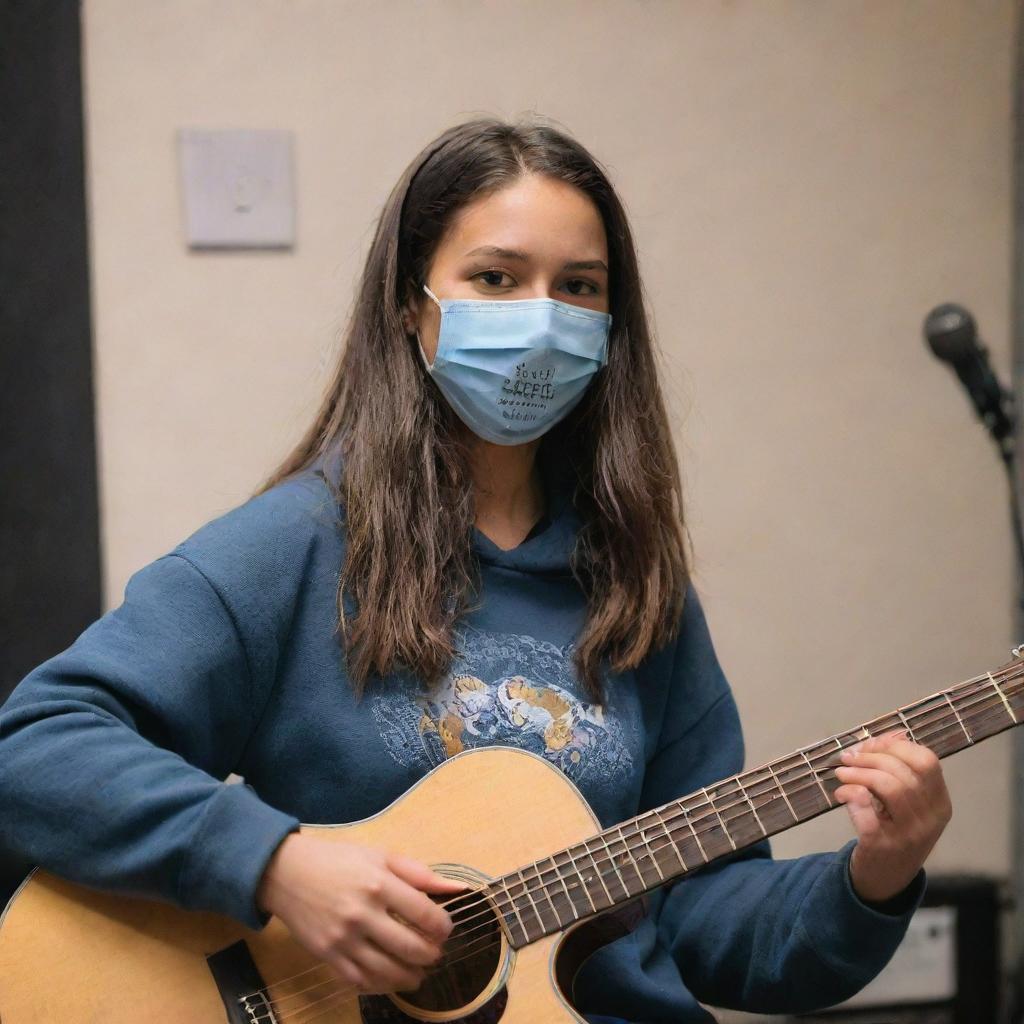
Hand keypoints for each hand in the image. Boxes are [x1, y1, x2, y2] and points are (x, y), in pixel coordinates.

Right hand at [255, 832, 465, 993]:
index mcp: (380, 884)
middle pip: (410, 948)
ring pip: (388, 971)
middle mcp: (363, 913)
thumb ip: (421, 874)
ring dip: (411, 977)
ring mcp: (344, 939)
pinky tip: (391, 978)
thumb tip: (459, 888)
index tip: (444, 929)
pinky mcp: (328, 956)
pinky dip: (382, 985)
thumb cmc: (340, 860)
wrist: (288, 874)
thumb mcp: (381, 856)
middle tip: (435, 953)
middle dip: (431, 955)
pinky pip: (361, 981)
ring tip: (419, 972)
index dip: (443, 927)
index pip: (426, 915)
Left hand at [833, 730, 951, 904]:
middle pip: (904, 772)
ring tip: (841, 773)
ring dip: (859, 773)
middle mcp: (930, 819)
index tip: (871, 745)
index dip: (896, 746)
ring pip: (889, 788)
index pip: (928, 762)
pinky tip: (840, 794)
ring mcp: (908, 835)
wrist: (885, 878)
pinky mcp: (881, 846)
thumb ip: (900, 768)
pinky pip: (867, 812)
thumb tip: (893, 733)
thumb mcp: (906, 801)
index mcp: (940, 803)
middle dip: (870, 757)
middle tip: (848, 757)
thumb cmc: (894, 829)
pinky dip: (850, 795)